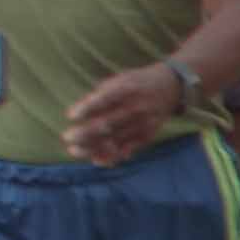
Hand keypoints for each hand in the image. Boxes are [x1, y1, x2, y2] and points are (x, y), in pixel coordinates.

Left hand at [66, 57, 193, 166]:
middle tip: (67, 137)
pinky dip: (113, 155)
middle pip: (108, 123)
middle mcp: (135, 107)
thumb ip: (101, 93)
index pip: (104, 99)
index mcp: (126, 89)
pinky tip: (97, 160)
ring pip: (116, 139)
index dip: (87, 108)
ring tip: (74, 151)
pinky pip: (129, 148)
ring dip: (94, 147)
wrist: (172, 86)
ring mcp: (143, 123)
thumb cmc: (137, 81)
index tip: (70, 116)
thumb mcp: (120, 78)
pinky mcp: (148, 134)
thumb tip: (79, 110)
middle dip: (86, 132)